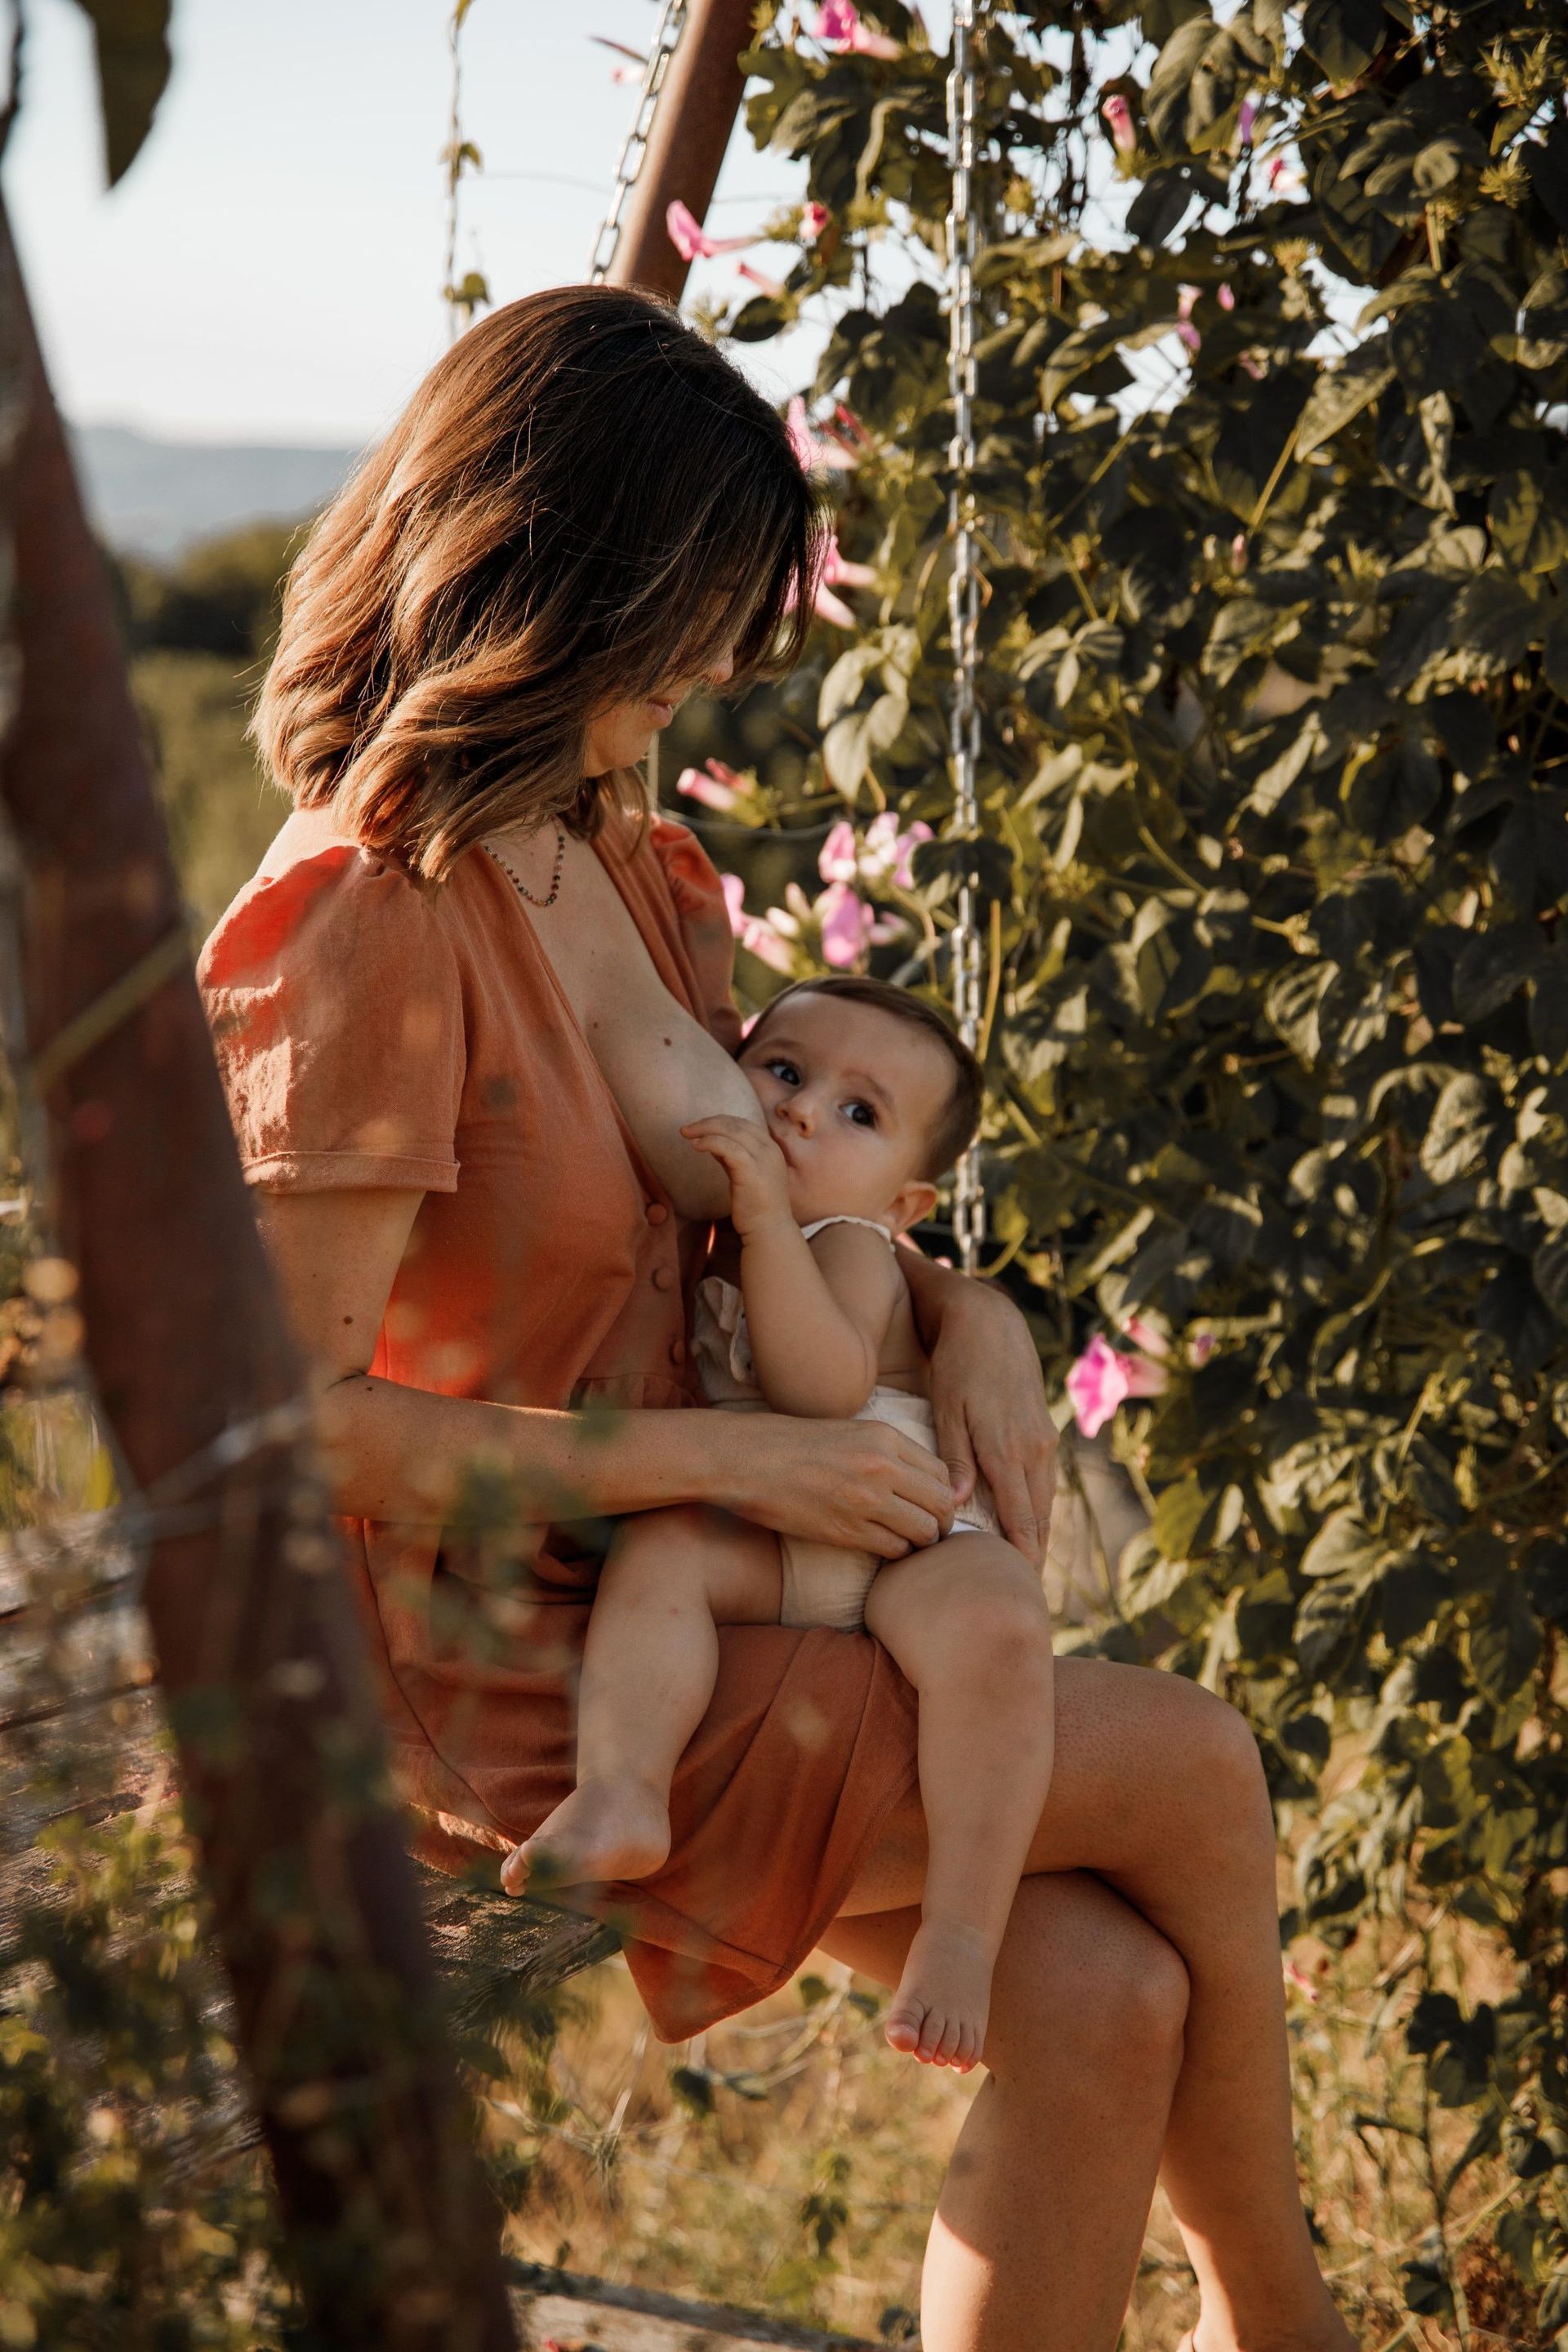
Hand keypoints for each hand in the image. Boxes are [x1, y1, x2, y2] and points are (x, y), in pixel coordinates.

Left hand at [682, 1114, 791, 1238]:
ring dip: (705, 1129)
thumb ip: (733, 1158)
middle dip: (708, 1122)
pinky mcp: (751, 1170)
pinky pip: (727, 1147)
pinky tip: (696, 1146)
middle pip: (735, 1124)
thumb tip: (712, 1143)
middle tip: (687, 1128)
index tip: (700, 1127)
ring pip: (731, 1131)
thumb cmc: (756, 1206)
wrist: (769, 1230)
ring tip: (686, 1133)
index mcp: (770, 1148)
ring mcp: (762, 1158)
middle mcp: (769, 1149)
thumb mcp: (745, 1175)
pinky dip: (710, 1142)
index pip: (743, 1124)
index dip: (719, 1121)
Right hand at [705, 1411, 954, 1557]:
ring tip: (906, 1540)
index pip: (943, 1473)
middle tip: (930, 1530)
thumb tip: (920, 1481)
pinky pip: (894, 1549)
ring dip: (920, 1540)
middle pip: (942, 1504)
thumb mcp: (849, 1432)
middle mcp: (882, 1466)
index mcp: (885, 1436)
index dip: (942, 1495)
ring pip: (924, 1532)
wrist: (746, 1458)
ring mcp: (865, 1499)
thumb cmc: (791, 1444)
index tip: (932, 1505)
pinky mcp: (846, 1530)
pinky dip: (895, 1552)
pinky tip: (881, 1545)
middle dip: (941, 1522)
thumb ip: (886, 1452)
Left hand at [926, 1281, 1056, 1565]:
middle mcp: (1035, 1449)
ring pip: (1045, 1500)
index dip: (1021, 1557)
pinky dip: (1037, 1507)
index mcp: (1009, 1449)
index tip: (1017, 1588)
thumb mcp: (947, 1409)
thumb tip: (957, 1506)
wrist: (992, 1320)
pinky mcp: (1044, 1430)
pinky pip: (1044, 1480)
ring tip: (1025, 1568)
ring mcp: (1044, 1439)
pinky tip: (1028, 1522)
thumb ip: (954, 1459)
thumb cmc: (959, 1364)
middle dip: (1033, 1555)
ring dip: (1037, 1533)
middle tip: (1023, 1593)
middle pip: (1039, 1517)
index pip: (1021, 1519)